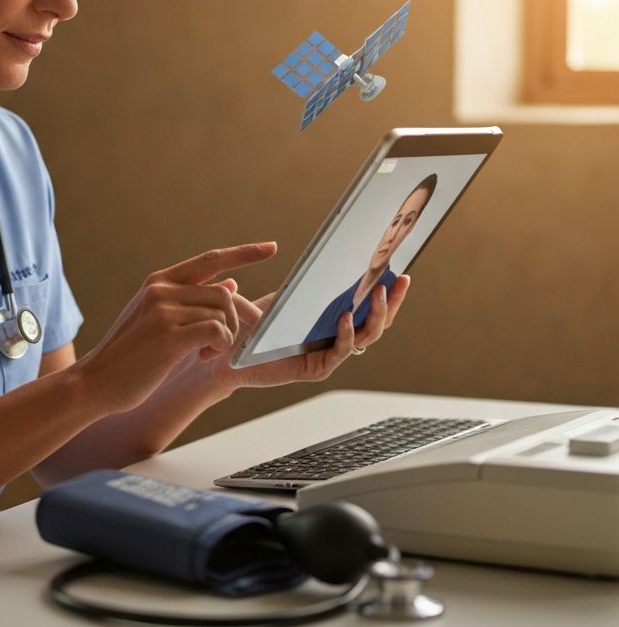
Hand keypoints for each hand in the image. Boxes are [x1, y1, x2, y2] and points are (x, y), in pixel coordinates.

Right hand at [74, 242, 277, 413]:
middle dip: (240, 320)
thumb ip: (191, 300)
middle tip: (236, 341)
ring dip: (226, 338)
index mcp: (160, 281)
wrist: (97, 381)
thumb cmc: (131, 355)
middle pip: (224, 294)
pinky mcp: (168, 334)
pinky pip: (217, 332)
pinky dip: (220, 347)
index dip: (244, 252)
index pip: (211, 259)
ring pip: (222, 313)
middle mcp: (161, 288)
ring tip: (209, 353)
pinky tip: (205, 357)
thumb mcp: (159, 319)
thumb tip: (231, 284)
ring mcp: (163, 309)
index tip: (270, 247)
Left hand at [204, 274, 410, 393]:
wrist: (226, 351)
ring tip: (378, 293)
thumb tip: (324, 257)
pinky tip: (345, 317)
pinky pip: (340, 352)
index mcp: (331, 320)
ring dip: (374, 315)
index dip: (385, 289)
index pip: (366, 305)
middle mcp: (335, 338)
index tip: (396, 268)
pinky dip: (346, 335)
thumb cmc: (251, 324)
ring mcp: (328, 355)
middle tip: (400, 279)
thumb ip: (301, 284)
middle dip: (391, 301)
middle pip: (376, 321)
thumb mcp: (280, 296)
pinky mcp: (316, 369)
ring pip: (365, 337)